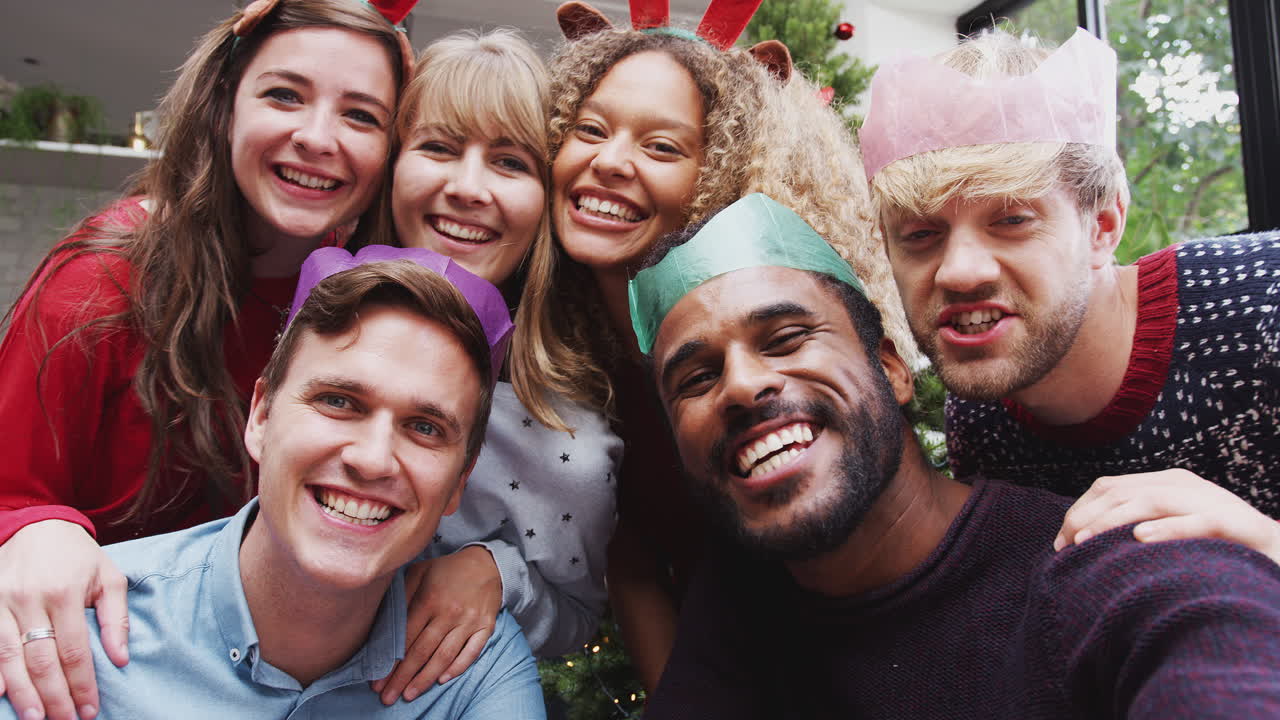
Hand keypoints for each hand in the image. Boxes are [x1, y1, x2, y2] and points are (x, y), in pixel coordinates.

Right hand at [0, 520, 128, 719]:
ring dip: (24, 694)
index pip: (74, 651)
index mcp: (65, 593)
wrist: (36, 524)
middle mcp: (30, 599)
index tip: (90, 709)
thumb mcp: (108, 577)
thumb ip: (116, 618)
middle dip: (55, 697)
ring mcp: (3, 603)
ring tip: (38, 718)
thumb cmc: (78, 556)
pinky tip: (2, 694)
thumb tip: (121, 658)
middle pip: (42, 661)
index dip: (82, 684)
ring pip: (10, 658)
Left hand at [372, 546, 501, 703]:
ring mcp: (469, 621)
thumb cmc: (448, 570)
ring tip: (409, 694)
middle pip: (422, 650)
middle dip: (402, 677)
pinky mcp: (486, 627)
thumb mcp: (421, 571)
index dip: (390, 661)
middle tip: (388, 697)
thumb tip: (384, 617)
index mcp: (430, 598)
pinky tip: (442, 680)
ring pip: (445, 655)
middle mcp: (449, 612)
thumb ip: (402, 592)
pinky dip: (458, 667)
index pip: (406, 637)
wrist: (487, 563)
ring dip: (425, 678)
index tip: (377, 680)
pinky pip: (472, 651)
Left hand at [1054, 469, 1279, 562]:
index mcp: (1166, 482)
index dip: (1079, 510)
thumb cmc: (1215, 545)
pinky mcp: (1232, 522)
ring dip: (1110, 522)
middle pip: (1121, 491)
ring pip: (1149, 502)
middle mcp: (1183, 485)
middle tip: (1064, 547)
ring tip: (1084, 542)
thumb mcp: (1170, 527)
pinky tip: (1140, 538)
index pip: (1109, 486)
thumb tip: (1082, 540)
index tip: (1059, 542)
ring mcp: (1208, 501)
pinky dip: (1167, 529)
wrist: (1278, 551)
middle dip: (1086, 517)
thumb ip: (1135, 525)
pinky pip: (1195, 522)